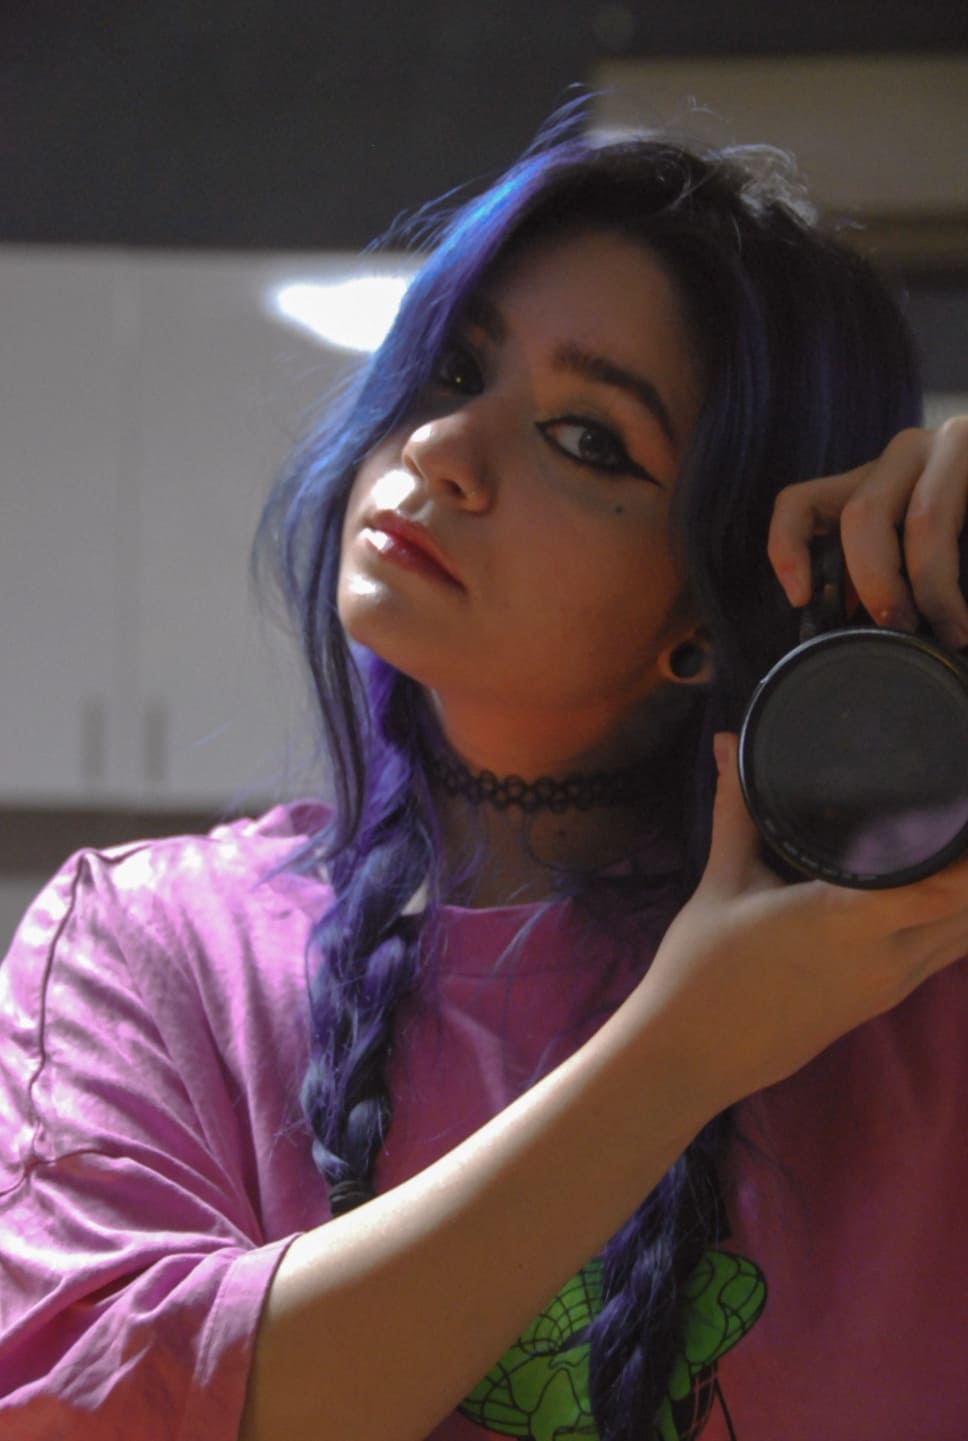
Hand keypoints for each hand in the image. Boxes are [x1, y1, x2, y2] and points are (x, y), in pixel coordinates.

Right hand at [641, 734, 967, 1112]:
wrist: (692, 1054)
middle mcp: (885, 958)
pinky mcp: (883, 1001)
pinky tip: (936, 882)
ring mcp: (890, 986)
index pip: (947, 888)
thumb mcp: (722, 880)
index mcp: (847, 922)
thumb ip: (738, 808)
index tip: (959, 796)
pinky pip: (942, 952)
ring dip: (966, 893)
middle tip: (957, 810)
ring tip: (953, 842)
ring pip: (964, 935)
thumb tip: (728, 742)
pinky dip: (953, 917)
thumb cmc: (702, 967)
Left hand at [766, 420, 967, 649]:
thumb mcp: (918, 549)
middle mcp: (907, 454)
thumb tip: (854, 622)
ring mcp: (954, 446)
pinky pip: (952, 519)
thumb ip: (887, 573)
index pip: (801, 501)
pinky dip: (955, 578)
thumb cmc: (967, 538)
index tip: (801, 598)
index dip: (787, 548)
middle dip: (877, 583)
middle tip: (900, 628)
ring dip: (931, 586)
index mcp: (874, 481)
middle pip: (861, 515)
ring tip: (950, 631)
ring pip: (924, 519)